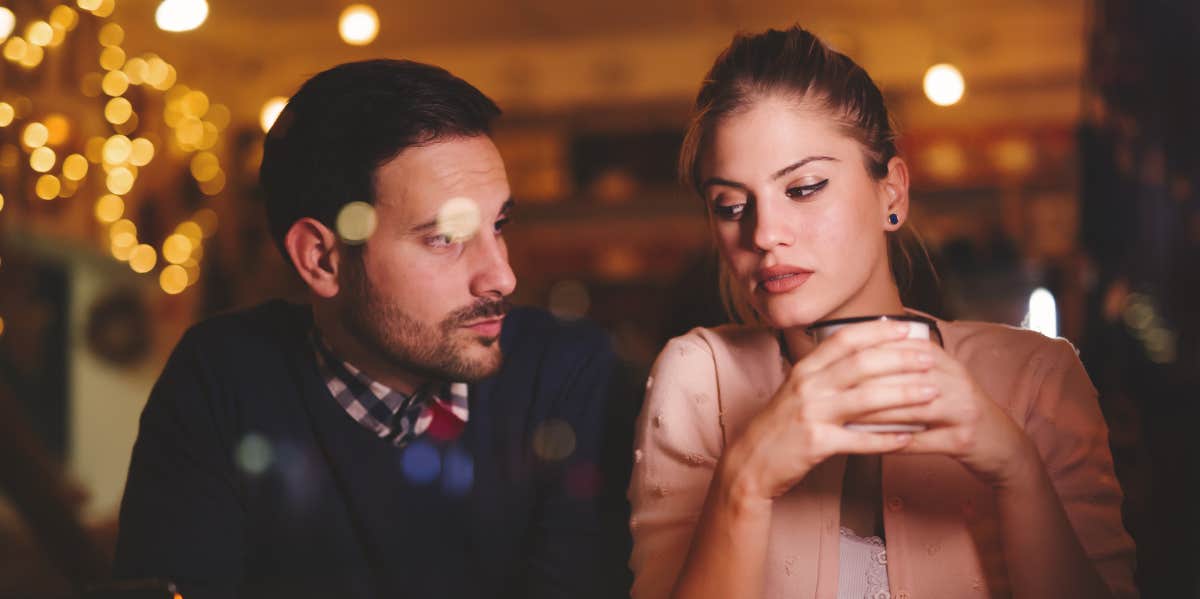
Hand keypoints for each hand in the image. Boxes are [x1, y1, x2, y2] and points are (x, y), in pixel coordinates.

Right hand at [721, 321, 936, 501]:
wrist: (750, 462)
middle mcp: (807, 386)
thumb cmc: (780, 425)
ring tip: (932, 393)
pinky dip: (886, 439)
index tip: (907, 330)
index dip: (878, 333)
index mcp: (804, 368)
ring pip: (866, 399)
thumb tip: (862, 353)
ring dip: (903, 394)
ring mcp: (811, 414)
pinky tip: (908, 438)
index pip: (845, 340)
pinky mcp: (816, 443)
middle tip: (929, 359)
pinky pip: (859, 440)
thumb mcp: (796, 389)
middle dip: (901, 360)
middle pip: (861, 365)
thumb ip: (825, 371)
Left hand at [852, 340, 1039, 488]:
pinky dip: (894, 442)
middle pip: (904, 375)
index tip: (836, 360)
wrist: (1004, 445)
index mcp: (945, 362)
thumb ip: (905, 366)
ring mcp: (963, 409)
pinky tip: (871, 445)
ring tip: (845, 419)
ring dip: (876, 415)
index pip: (902, 348)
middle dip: (866, 383)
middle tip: (833, 392)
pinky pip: (922, 440)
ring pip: (911, 408)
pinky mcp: (963, 439)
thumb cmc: (958, 411)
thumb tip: (859, 354)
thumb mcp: (938, 381)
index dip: (869, 353)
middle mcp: (956, 380)